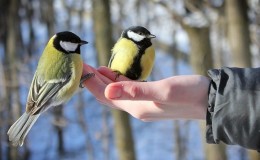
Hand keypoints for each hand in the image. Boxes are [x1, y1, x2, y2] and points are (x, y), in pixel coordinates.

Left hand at [83, 64, 209, 120]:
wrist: (209, 100)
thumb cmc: (189, 94)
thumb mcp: (163, 90)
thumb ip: (135, 91)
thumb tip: (107, 92)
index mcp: (137, 107)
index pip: (106, 97)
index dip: (91, 84)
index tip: (81, 70)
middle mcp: (138, 108)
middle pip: (109, 96)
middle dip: (95, 82)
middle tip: (84, 67)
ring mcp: (144, 105)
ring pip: (118, 94)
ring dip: (106, 82)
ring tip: (96, 69)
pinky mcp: (151, 99)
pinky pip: (129, 92)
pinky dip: (119, 82)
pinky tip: (116, 74)